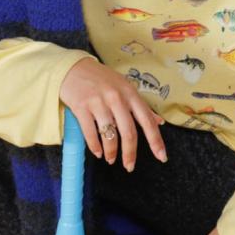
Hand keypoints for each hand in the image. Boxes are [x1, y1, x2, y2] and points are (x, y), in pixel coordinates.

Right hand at [59, 57, 166, 171]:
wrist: (73, 68)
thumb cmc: (102, 79)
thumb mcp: (125, 87)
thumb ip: (141, 106)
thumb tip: (159, 122)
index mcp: (130, 94)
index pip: (147, 121)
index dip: (155, 141)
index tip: (161, 157)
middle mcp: (116, 98)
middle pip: (128, 132)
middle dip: (130, 153)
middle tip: (129, 166)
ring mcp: (98, 102)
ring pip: (109, 135)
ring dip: (111, 152)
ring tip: (111, 159)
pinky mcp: (81, 106)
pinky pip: (90, 132)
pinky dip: (95, 146)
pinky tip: (98, 152)